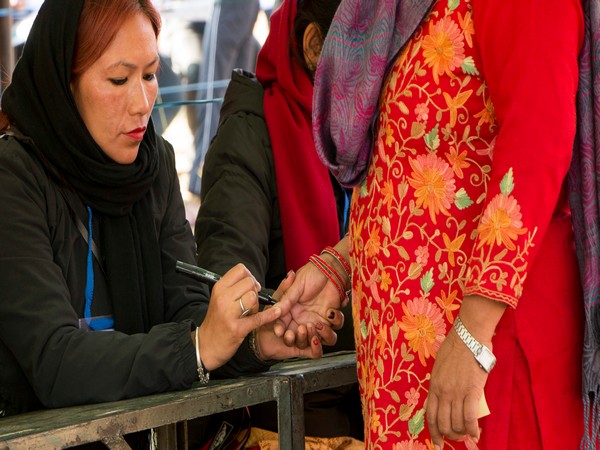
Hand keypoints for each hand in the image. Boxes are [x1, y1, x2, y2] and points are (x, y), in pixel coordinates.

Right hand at [196, 263, 284, 370]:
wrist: (206, 345)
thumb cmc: (216, 321)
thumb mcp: (219, 298)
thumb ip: (233, 287)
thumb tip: (252, 280)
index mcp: (219, 288)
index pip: (240, 270)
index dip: (250, 276)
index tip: (250, 286)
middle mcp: (223, 299)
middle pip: (249, 282)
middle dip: (255, 291)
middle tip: (251, 301)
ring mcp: (229, 314)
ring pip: (253, 297)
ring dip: (257, 305)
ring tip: (250, 312)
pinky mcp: (237, 329)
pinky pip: (258, 318)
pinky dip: (270, 315)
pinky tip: (276, 312)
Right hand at [273, 263, 344, 347]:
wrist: (331, 269)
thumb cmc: (312, 274)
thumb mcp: (296, 286)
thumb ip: (286, 300)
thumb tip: (276, 311)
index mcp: (292, 311)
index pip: (283, 326)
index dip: (281, 331)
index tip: (280, 332)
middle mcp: (304, 318)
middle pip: (299, 338)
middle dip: (299, 338)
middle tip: (301, 328)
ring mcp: (317, 320)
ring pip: (316, 339)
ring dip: (316, 336)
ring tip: (317, 324)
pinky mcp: (331, 319)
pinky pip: (333, 330)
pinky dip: (333, 324)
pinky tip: (330, 312)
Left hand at [426, 295, 505, 448]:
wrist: (468, 336)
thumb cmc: (456, 347)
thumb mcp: (440, 366)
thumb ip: (440, 382)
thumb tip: (444, 396)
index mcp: (434, 385)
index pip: (430, 415)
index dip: (433, 432)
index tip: (437, 443)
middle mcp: (443, 392)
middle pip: (443, 423)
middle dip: (450, 435)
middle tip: (457, 438)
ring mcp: (456, 392)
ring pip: (456, 422)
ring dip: (462, 433)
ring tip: (467, 435)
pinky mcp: (472, 391)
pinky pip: (470, 417)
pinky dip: (472, 428)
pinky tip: (476, 433)